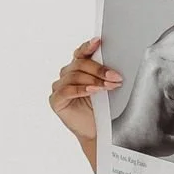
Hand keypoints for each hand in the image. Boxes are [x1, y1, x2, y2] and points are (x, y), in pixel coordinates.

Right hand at [49, 36, 122, 161]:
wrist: (98, 131)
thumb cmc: (103, 108)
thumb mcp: (106, 87)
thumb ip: (105, 74)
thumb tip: (117, 63)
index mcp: (78, 68)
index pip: (81, 53)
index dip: (88, 46)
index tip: (98, 41)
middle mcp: (66, 75)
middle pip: (79, 64)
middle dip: (99, 70)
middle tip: (116, 76)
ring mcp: (59, 87)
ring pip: (74, 76)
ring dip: (94, 80)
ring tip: (109, 86)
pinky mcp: (56, 100)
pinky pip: (67, 91)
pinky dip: (81, 89)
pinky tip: (93, 91)